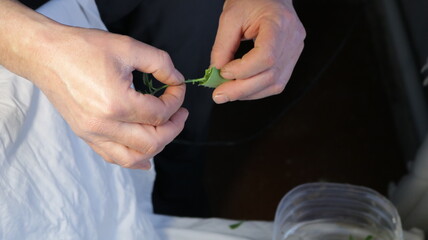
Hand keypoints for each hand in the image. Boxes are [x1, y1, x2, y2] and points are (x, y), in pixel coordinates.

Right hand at [0, 4, 187, 169]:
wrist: (45, 55)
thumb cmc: (82, 48)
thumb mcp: (128, 47)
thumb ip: (160, 63)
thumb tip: (177, 80)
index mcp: (116, 104)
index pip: (160, 114)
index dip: (176, 100)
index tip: (177, 87)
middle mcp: (104, 125)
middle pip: (152, 142)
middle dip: (174, 128)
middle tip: (181, 113)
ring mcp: (93, 134)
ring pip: (134, 157)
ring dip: (157, 146)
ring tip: (167, 130)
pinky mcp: (86, 135)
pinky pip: (113, 157)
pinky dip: (133, 159)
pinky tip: (145, 158)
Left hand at [210, 0, 305, 102]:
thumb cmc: (250, 0)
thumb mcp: (230, 18)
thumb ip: (222, 47)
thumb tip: (216, 73)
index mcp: (279, 22)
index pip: (266, 56)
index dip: (243, 69)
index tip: (223, 72)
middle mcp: (293, 39)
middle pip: (270, 75)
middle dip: (241, 90)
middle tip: (219, 95)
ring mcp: (295, 50)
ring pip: (275, 84)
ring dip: (248, 93)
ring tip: (227, 93)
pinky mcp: (292, 59)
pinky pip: (277, 83)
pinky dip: (257, 90)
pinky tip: (241, 89)